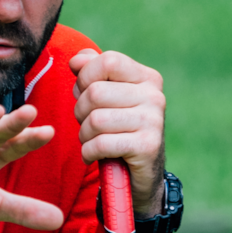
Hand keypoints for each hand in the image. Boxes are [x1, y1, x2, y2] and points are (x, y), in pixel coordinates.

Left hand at [70, 46, 165, 198]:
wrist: (142, 172)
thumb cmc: (119, 129)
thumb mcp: (109, 97)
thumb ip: (93, 72)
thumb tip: (77, 59)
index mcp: (147, 78)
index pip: (107, 61)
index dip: (86, 77)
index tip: (85, 93)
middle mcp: (154, 96)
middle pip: (96, 92)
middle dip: (80, 111)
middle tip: (88, 123)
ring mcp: (153, 121)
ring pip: (96, 119)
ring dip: (84, 135)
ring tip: (92, 141)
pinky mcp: (147, 146)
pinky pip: (101, 143)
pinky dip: (88, 152)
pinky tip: (93, 155)